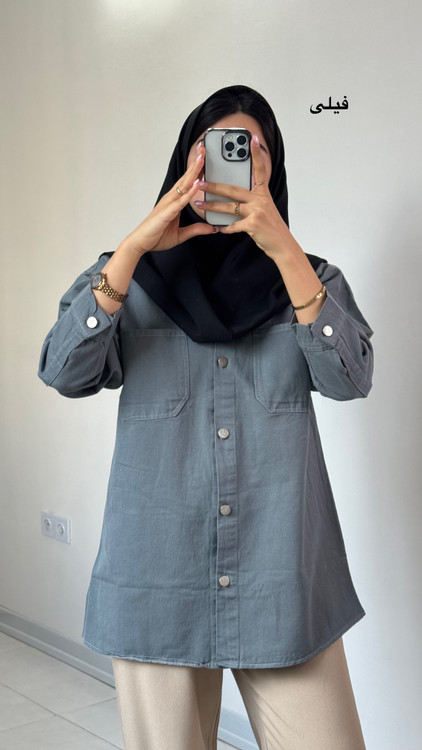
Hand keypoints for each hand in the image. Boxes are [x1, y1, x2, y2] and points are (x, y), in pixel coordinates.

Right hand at [122, 144, 216, 254]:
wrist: (140, 243)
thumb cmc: (156, 236)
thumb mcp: (181, 234)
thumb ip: (196, 230)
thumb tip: (212, 229)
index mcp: (174, 202)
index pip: (188, 183)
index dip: (196, 170)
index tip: (204, 158)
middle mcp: (171, 199)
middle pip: (186, 178)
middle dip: (196, 163)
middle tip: (204, 148)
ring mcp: (168, 204)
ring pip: (184, 184)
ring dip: (193, 171)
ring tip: (202, 158)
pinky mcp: (167, 212)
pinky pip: (181, 201)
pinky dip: (190, 192)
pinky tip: (197, 184)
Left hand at [194, 134, 292, 259]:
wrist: (282, 245)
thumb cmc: (271, 227)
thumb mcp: (265, 209)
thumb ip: (253, 200)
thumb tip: (235, 197)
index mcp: (263, 193)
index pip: (259, 170)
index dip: (256, 154)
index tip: (252, 139)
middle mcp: (260, 199)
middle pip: (233, 189)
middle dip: (214, 186)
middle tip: (200, 182)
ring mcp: (257, 211)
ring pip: (229, 207)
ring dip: (212, 207)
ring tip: (199, 205)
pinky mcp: (253, 224)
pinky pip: (233, 225)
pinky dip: (225, 228)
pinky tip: (218, 228)